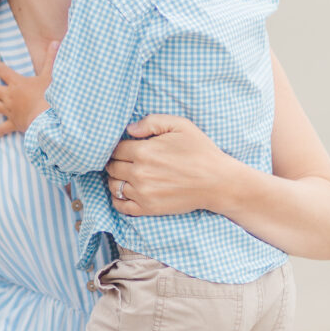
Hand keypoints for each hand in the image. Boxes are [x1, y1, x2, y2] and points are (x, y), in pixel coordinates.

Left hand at [0, 42, 58, 140]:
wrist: (47, 118)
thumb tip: (56, 42)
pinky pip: (1, 129)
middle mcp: (10, 96)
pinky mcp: (13, 123)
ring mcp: (10, 110)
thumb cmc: (49, 96)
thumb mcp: (50, 75)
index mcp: (17, 83)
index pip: (3, 70)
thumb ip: (51, 59)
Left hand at [106, 114, 234, 216]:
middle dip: (116, 162)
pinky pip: (120, 206)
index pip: (116, 149)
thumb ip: (152, 121)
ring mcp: (142, 193)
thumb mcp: (180, 125)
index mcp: (144, 151)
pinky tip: (124, 193)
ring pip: (113, 185)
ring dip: (116, 179)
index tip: (126, 148)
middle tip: (125, 161)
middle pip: (112, 167)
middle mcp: (139, 173)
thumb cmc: (201, 151)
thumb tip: (130, 129)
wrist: (218, 182)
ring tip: (125, 175)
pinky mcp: (148, 208)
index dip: (119, 147)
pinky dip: (117, 199)